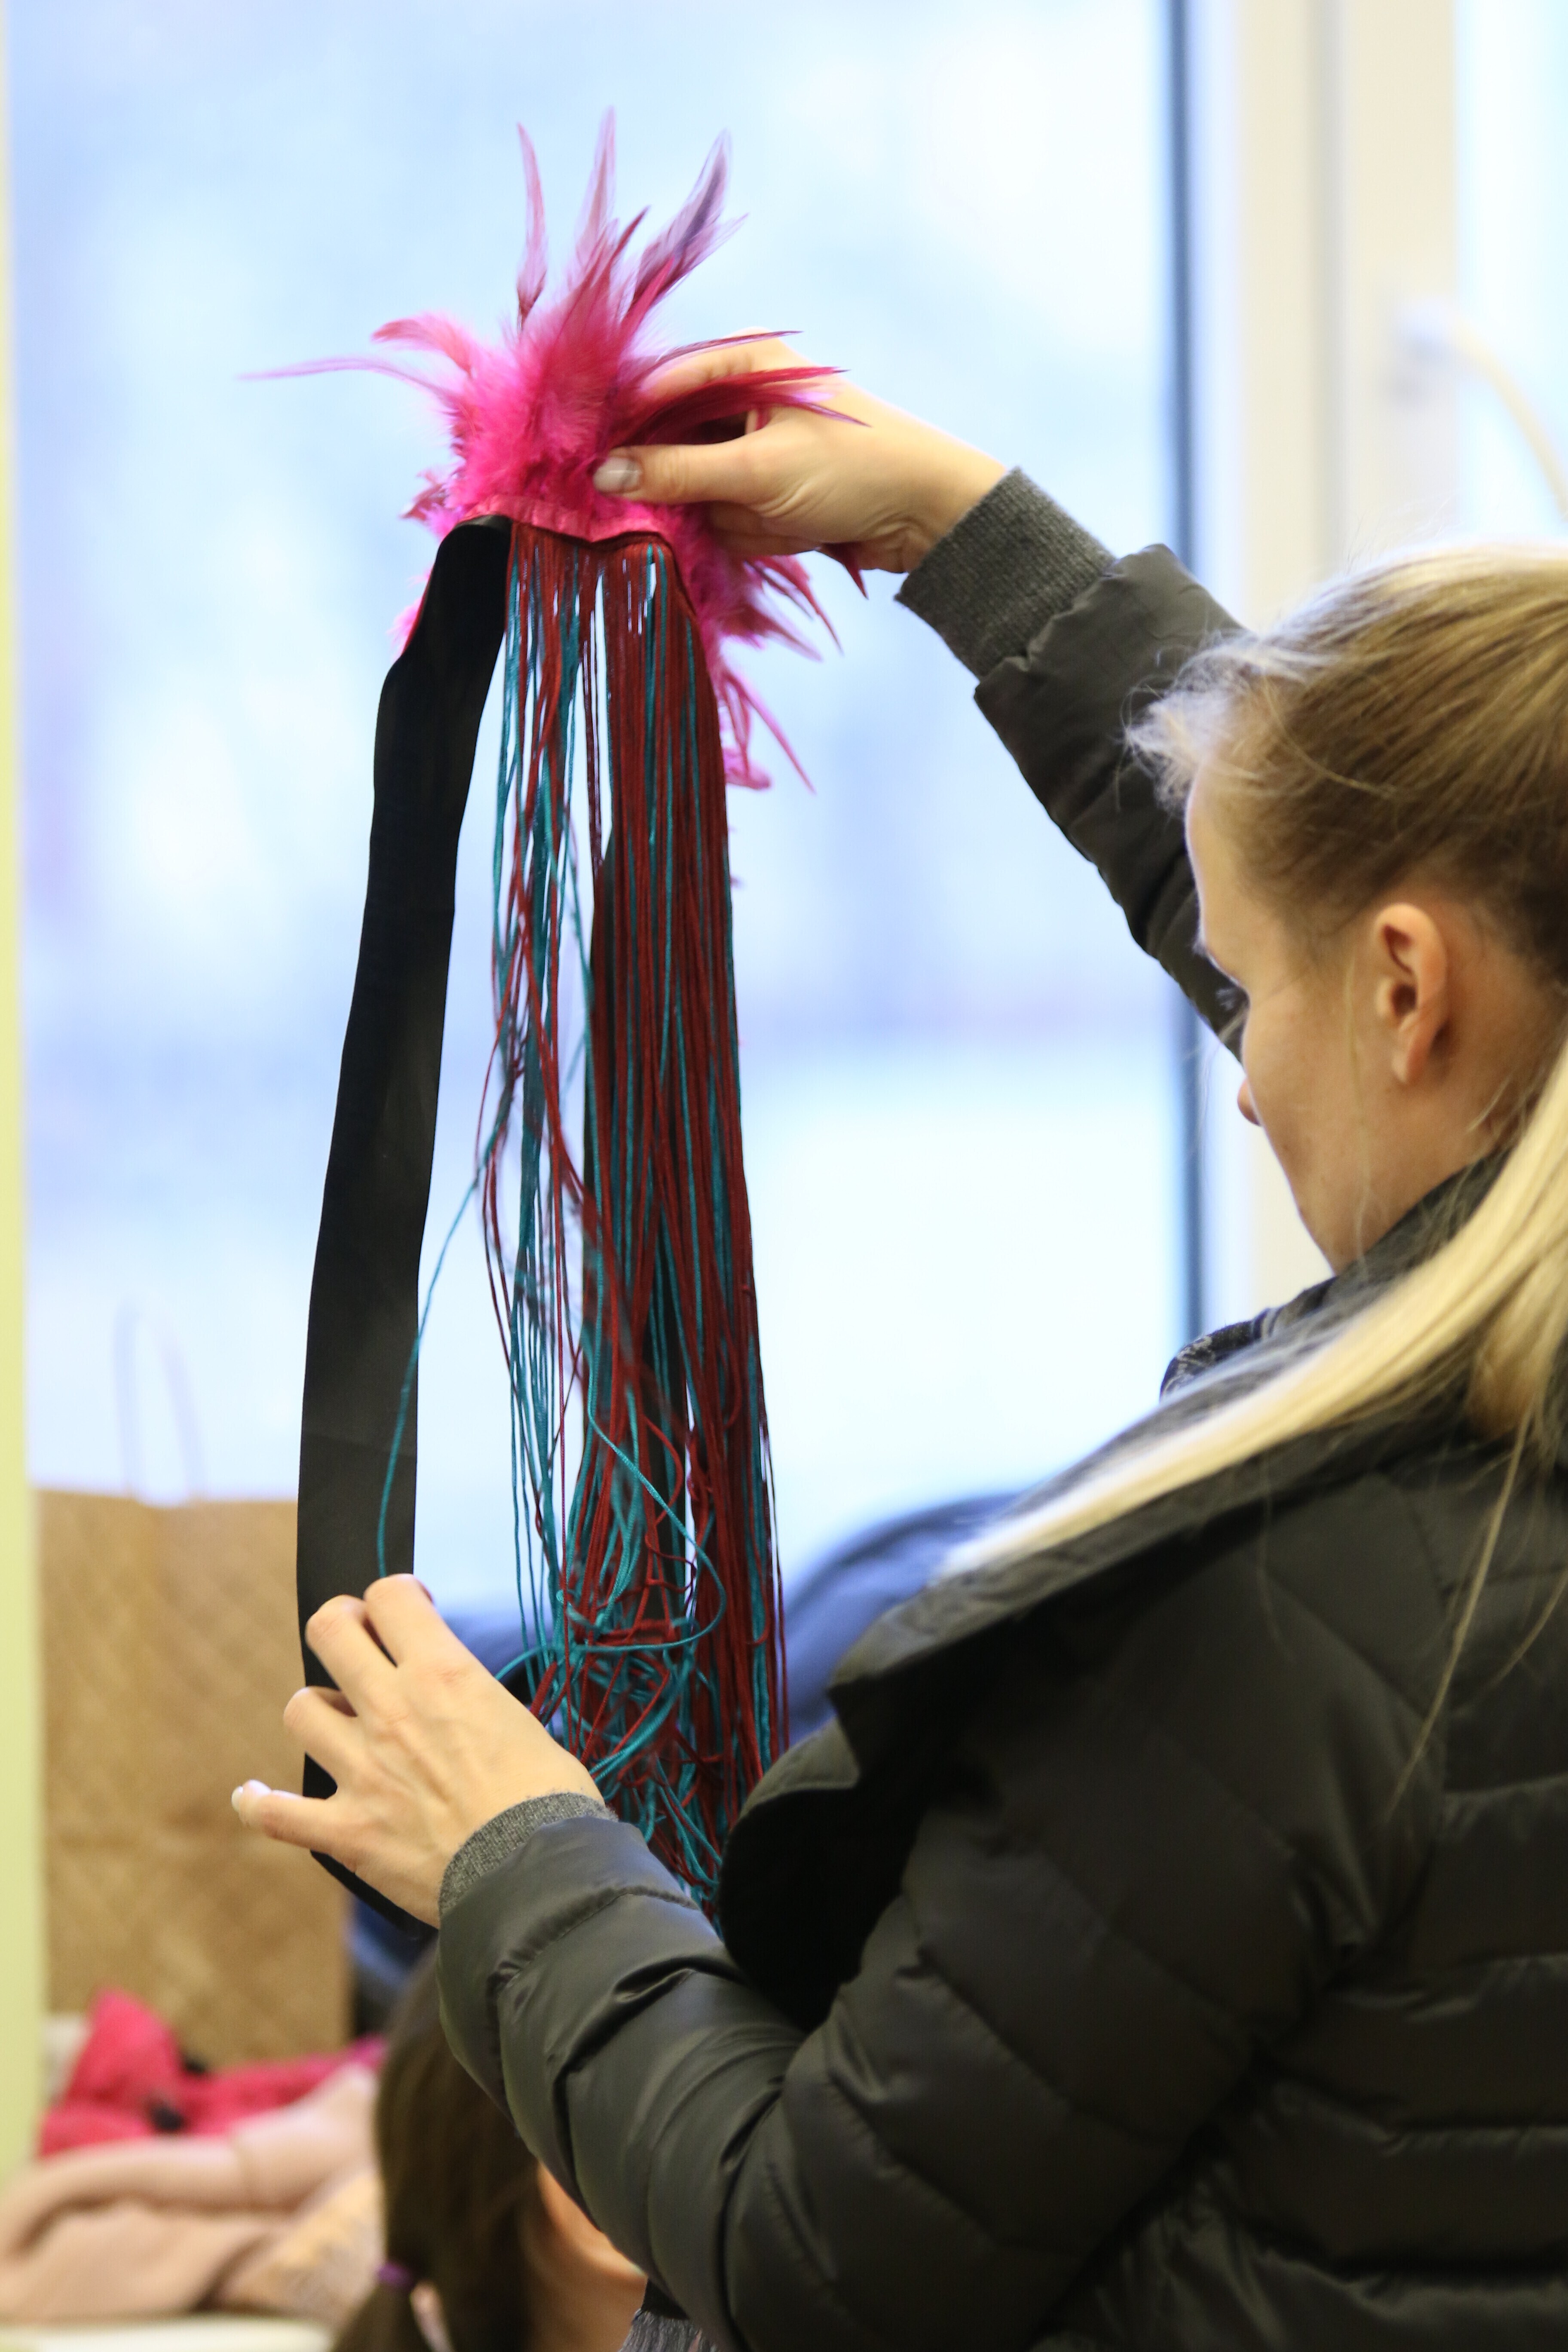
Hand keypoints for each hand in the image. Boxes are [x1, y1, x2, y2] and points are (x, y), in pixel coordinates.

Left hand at [232, 1576, 597, 1924]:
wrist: (536, 1876)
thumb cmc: (548, 1801)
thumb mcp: (521, 1721)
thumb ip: (476, 1702)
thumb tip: (461, 1705)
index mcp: (442, 1676)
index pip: (390, 1597)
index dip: (396, 1596)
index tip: (409, 1611)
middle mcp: (392, 1711)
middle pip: (330, 1631)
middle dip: (342, 1626)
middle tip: (360, 1643)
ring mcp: (362, 1770)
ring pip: (300, 1711)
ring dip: (318, 1711)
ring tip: (338, 1723)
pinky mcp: (348, 1830)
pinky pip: (276, 1814)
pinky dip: (259, 1804)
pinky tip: (250, 1797)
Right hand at [595, 337, 1005, 572]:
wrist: (926, 514)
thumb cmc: (853, 472)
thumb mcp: (759, 471)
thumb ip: (679, 472)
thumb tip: (603, 473)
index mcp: (743, 365)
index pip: (655, 390)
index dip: (619, 430)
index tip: (587, 468)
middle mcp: (743, 398)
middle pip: (668, 444)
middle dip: (683, 486)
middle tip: (703, 509)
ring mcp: (753, 446)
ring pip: (696, 489)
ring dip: (728, 516)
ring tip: (779, 518)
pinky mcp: (764, 489)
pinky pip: (728, 516)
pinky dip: (750, 531)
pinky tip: (788, 531)